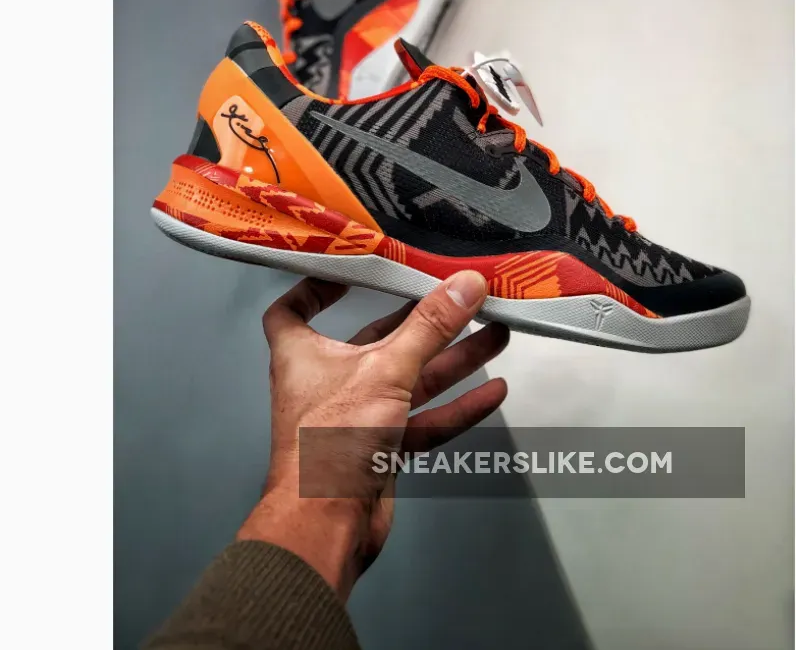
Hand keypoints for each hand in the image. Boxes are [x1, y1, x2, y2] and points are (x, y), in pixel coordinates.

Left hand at [236, 271, 508, 599]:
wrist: (326, 529)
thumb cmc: (334, 438)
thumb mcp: (385, 370)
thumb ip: (429, 328)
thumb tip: (467, 282)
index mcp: (304, 354)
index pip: (292, 311)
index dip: (315, 288)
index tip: (352, 270)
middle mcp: (328, 381)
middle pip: (377, 340)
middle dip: (424, 323)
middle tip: (465, 300)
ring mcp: (357, 417)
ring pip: (410, 379)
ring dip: (452, 360)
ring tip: (497, 335)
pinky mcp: (382, 449)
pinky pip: (423, 419)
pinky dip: (455, 406)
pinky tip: (493, 392)